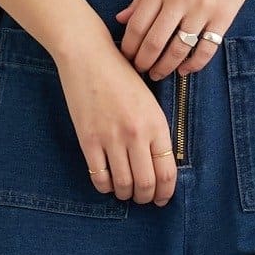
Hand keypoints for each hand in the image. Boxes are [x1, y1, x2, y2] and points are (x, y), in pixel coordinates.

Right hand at [55, 27, 178, 206]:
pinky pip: (99, 176)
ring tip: (126, 193)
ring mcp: (111, 138)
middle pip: (146, 183)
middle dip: (147, 198)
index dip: (166, 192)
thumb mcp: (149, 100)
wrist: (88, 55)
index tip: (163, 198)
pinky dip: (105, 187)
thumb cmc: (121, 74)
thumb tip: (158, 163)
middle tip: (144, 199)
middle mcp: (136, 134)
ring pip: (123, 184)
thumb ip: (155, 130)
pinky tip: (108, 184)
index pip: (167, 171)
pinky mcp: (88, 140)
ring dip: (126, 194)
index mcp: (156, 123)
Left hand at [114, 0, 253, 81]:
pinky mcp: (223, 18)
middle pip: (154, 41)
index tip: (126, 57)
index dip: (129, 47)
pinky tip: (184, 69)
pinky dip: (193, 64)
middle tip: (139, 71)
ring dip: (165, 67)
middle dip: (143, 62)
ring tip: (157, 74)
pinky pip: (205, 49)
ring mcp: (202, 10)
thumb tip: (121, 19)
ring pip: (178, 49)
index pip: (137, 25)